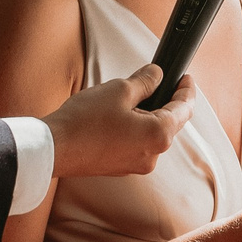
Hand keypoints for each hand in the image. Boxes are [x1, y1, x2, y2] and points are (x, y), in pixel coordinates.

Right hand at [44, 62, 192, 178]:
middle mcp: (152, 155)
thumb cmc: (85, 121)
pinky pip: (137, 143)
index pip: (184, 109)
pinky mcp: (121, 167)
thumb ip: (145, 81)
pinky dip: (135, 128)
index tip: (185, 78)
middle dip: (166, 101)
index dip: (186, 89)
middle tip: (157, 80)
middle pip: (170, 123)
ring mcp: (137, 164)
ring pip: (152, 133)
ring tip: (129, 97)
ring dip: (148, 115)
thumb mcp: (119, 90)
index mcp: (158, 135)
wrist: (54, 148)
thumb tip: (157, 75)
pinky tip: (118, 115)